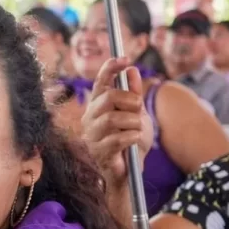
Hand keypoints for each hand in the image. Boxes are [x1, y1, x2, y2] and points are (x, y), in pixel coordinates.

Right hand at [81, 57, 153, 186]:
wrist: (130, 170)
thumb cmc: (132, 141)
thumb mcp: (138, 114)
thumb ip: (134, 93)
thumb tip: (131, 70)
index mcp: (98, 106)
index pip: (100, 82)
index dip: (110, 68)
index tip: (124, 58)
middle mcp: (90, 118)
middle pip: (108, 98)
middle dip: (129, 101)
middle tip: (138, 109)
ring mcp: (92, 136)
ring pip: (113, 119)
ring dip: (133, 122)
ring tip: (138, 129)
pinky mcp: (98, 151)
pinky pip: (118, 138)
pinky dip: (133, 137)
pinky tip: (135, 140)